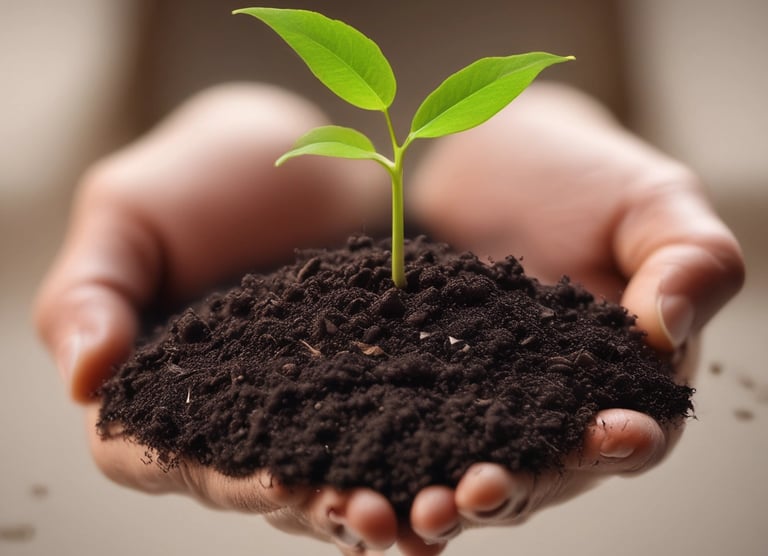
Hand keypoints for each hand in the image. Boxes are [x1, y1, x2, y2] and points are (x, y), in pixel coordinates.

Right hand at [34, 84, 430, 555]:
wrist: (298, 153)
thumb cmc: (197, 178)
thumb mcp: (129, 216)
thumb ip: (91, 292)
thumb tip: (83, 379)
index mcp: (151, 390)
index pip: (163, 459)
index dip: (217, 478)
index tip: (276, 481)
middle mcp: (227, 414)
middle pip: (255, 482)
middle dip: (309, 505)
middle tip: (367, 517)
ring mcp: (301, 403)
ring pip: (324, 470)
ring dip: (367, 496)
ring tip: (418, 511)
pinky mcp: (362, 384)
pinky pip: (384, 429)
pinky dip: (410, 453)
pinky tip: (449, 471)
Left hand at [404, 83, 743, 541]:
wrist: (488, 153)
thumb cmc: (584, 176)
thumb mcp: (651, 203)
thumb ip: (688, 261)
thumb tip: (669, 328)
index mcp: (622, 379)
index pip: (632, 431)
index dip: (622, 443)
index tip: (606, 437)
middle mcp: (550, 405)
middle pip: (539, 468)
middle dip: (512, 487)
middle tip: (476, 492)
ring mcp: (481, 397)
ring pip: (467, 464)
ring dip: (442, 491)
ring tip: (413, 506)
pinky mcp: (423, 380)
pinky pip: (406, 424)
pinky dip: (388, 450)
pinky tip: (360, 467)